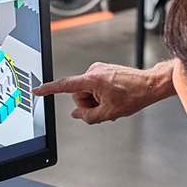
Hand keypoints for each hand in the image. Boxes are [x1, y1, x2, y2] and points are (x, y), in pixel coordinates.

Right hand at [33, 61, 173, 123]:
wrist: (149, 85)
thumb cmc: (134, 95)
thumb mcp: (109, 113)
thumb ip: (88, 116)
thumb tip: (77, 114)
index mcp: (92, 80)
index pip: (64, 85)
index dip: (49, 89)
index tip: (37, 91)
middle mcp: (93, 71)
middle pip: (78, 95)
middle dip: (88, 104)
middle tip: (104, 108)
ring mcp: (99, 70)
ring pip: (87, 92)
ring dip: (96, 100)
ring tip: (112, 103)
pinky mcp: (104, 71)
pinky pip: (95, 87)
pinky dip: (100, 95)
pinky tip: (113, 98)